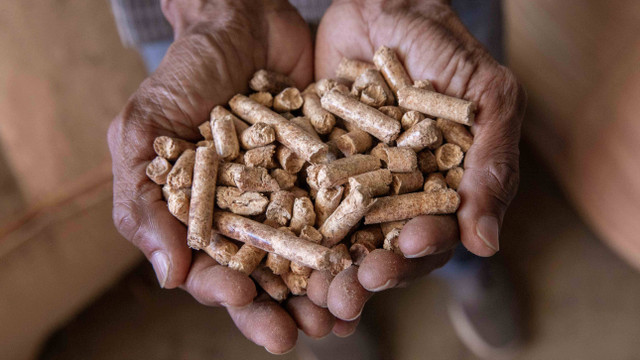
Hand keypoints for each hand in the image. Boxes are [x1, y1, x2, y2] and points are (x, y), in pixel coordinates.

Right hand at [108, 0, 333, 352]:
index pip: (212, 270)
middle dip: (283, 307)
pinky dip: (362, 239)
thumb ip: (143, 197)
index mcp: (205, 219)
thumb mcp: (145, 127)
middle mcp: (253, 218)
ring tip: (343, 312)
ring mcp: (296, 198)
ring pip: (314, 256)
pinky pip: (351, 213)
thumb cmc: (185, 73)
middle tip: (304, 332)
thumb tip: (168, 277)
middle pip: (269, 276)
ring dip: (328, 288)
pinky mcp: (335, 176)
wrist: (241, 22)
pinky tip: (375, 259)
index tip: (244, 296)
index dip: (226, 290)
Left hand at [308, 0, 524, 321]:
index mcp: (440, 190)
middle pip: (384, 250)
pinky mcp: (312, 167)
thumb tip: (487, 244)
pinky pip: (299, 205)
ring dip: (328, 271)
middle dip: (369, 275)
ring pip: (339, 240)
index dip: (419, 253)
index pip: (433, 237)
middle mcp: (395, 195)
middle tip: (348, 295)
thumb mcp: (486, 98)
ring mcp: (351, 184)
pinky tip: (277, 256)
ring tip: (312, 292)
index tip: (401, 254)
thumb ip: (493, 163)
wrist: (380, 3)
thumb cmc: (443, 45)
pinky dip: (290, 232)